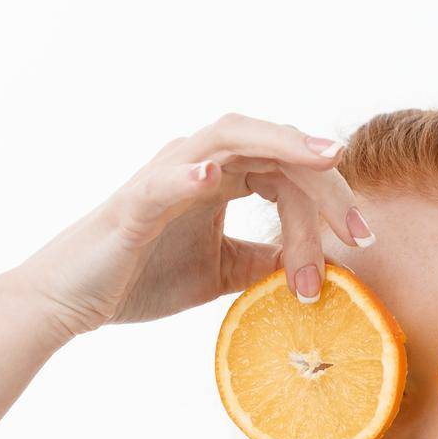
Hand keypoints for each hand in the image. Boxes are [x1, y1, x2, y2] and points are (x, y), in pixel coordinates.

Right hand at [11, 114, 376, 337]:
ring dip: (282, 148)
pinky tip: (214, 177)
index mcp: (221, 177)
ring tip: (322, 160)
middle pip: (276, 148)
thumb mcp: (221, 272)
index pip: (290, 171)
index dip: (332, 201)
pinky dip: (190, 173)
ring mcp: (166, 174)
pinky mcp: (136, 202)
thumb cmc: (141, 278)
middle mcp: (198, 162)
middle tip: (361, 230)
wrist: (74, 300)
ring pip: (232, 138)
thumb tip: (316, 265)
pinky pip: (167, 179)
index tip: (363, 243)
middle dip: (326, 184)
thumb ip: (263, 261)